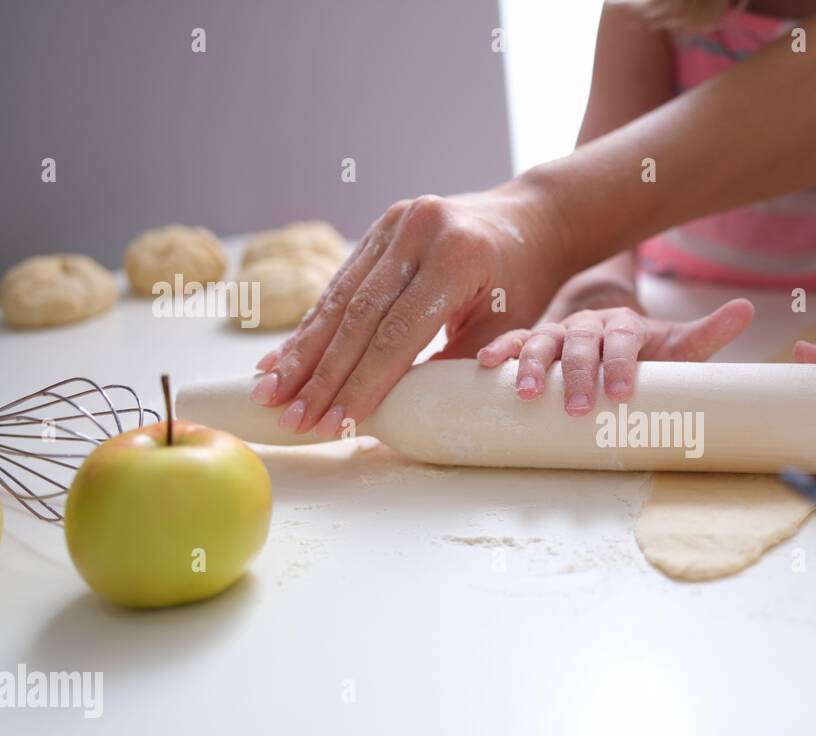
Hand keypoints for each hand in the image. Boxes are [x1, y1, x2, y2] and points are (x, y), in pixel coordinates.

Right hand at [249, 183, 573, 436]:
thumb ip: (457, 364)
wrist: (530, 218)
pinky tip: (282, 357)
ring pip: (338, 297)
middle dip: (321, 373)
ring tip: (269, 393)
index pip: (397, 331)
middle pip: (357, 315)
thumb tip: (401, 412)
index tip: (335, 422)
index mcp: (456, 256)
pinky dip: (311, 326)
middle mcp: (418, 232)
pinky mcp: (379, 229)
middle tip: (291, 417)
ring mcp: (394, 224)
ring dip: (302, 351)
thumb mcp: (506, 325)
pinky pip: (339, 283)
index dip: (362, 381)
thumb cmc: (523, 281)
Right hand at [476, 294, 752, 414]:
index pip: (623, 342)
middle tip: (577, 407)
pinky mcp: (533, 342)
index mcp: (624, 326)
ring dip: (531, 365)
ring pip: (541, 342)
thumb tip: (747, 308)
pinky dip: (498, 351)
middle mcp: (588, 326)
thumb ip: (709, 333)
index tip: (621, 394)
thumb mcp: (679, 343)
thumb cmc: (645, 349)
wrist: (608, 328)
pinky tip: (482, 366)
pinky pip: (512, 342)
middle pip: (581, 345)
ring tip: (525, 393)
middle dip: (577, 375)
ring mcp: (558, 332)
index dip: (621, 366)